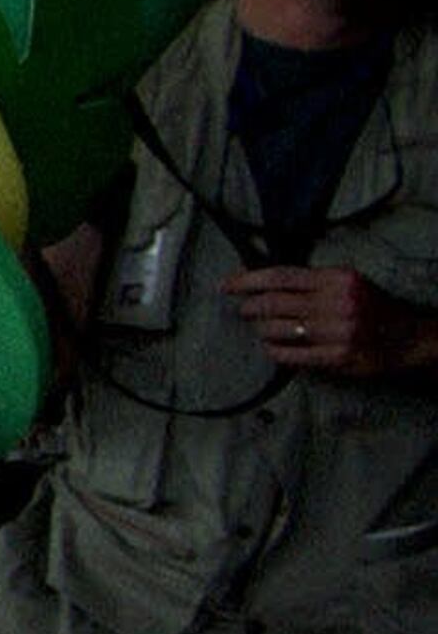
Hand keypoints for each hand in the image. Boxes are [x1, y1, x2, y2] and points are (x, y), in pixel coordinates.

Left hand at [228, 265, 428, 379]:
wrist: (408, 337)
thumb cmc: (370, 307)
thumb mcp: (346, 283)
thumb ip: (310, 282)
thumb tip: (261, 280)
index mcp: (337, 279)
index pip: (281, 276)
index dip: (247, 280)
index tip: (225, 285)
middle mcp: (337, 303)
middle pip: (274, 303)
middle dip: (250, 307)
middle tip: (243, 310)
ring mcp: (338, 331)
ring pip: (278, 329)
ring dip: (261, 329)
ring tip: (259, 328)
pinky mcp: (338, 356)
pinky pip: (292, 354)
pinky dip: (274, 350)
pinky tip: (270, 348)